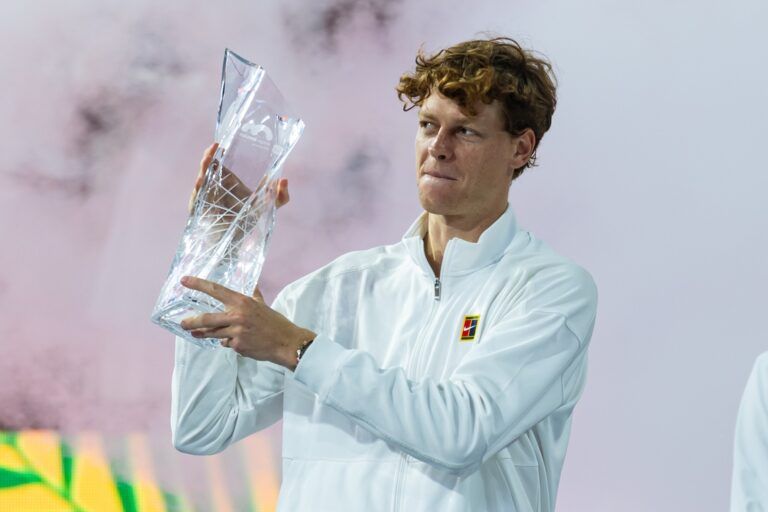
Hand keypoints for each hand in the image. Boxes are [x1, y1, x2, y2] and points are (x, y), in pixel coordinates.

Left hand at [179, 276, 314, 369]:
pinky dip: (228, 343)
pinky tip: (235, 342)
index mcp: (242, 302)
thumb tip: (253, 284)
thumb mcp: (263, 305)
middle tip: (183, 323)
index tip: (184, 281)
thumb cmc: (275, 322)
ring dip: (202, 334)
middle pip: (207, 318)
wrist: (286, 342)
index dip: (198, 284)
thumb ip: (254, 295)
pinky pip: (226, 344)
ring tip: (194, 333)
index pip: (216, 290)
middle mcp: (237, 315)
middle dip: (192, 321)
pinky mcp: (238, 346)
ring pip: (213, 333)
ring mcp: (237, 332)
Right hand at [188, 142, 290, 213]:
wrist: (236, 239)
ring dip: (202, 171)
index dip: (214, 153)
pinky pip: (196, 200)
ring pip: (200, 181)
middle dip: (207, 159)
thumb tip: (284, 180)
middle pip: (206, 169)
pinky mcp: (200, 211)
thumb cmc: (248, 219)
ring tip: (206, 161)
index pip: (216, 163)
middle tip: (212, 149)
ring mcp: (205, 198)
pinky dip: (197, 191)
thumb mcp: (268, 207)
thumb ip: (281, 196)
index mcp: (226, 181)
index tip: (218, 144)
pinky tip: (199, 183)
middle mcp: (213, 187)